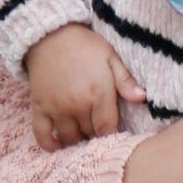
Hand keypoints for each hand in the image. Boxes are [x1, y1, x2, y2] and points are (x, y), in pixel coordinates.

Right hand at [24, 24, 144, 150]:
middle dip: (96, 136)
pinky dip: (49, 144)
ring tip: (84, 137)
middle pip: (89, 134)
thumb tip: (142, 98)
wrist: (50, 36)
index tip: (115, 133)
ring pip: (69, 137)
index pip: (108, 128)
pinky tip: (58, 147)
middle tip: (99, 132)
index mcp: (98, 93)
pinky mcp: (39, 107)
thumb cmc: (85, 46)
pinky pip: (42, 134)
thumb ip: (126, 80)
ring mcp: (56, 108)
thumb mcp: (111, 57)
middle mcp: (77, 105)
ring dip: (77, 141)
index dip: (112, 134)